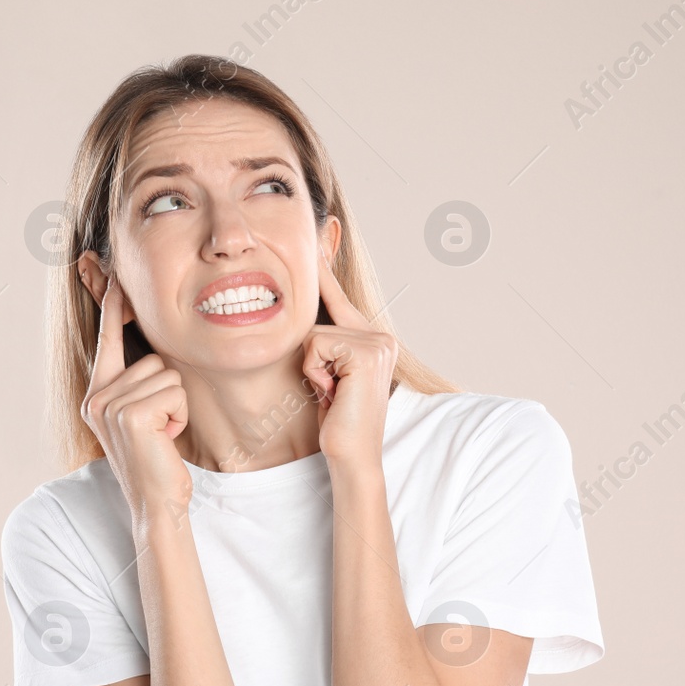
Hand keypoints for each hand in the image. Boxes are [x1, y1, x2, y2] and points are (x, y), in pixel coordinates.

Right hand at [81, 274, 192, 520]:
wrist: (156, 502)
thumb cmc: (156, 460)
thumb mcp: (140, 418)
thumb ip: (136, 386)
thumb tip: (153, 356)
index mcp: (97, 395)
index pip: (106, 342)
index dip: (112, 309)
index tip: (114, 278)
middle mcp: (97, 398)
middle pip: (152, 359)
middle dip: (168, 392)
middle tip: (159, 427)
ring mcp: (110, 406)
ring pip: (166, 375)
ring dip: (176, 405)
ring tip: (162, 434)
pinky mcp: (131, 415)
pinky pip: (174, 392)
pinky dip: (180, 415)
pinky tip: (166, 438)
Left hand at [302, 252, 397, 466]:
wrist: (351, 456)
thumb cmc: (336, 420)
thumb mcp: (326, 374)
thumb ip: (323, 343)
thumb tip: (303, 319)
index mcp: (373, 338)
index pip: (338, 298)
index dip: (325, 270)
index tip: (322, 229)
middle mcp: (381, 336)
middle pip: (319, 319)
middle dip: (312, 358)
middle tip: (331, 390)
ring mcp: (378, 342)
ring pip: (315, 333)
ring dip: (313, 368)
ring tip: (332, 392)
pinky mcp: (367, 352)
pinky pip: (316, 344)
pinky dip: (315, 372)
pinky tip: (334, 393)